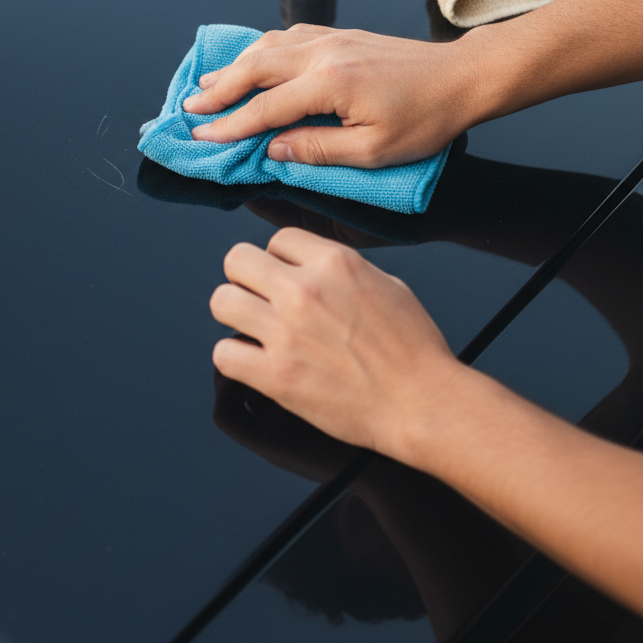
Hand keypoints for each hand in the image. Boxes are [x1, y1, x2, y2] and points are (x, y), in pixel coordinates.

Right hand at [182, 24, 474, 167]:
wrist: (461, 77)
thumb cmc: (425, 119)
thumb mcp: (373, 151)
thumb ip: (317, 150)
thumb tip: (272, 150)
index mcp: (330, 84)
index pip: (264, 108)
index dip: (229, 125)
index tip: (202, 136)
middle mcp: (323, 54)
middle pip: (254, 69)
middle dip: (217, 90)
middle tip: (189, 108)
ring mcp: (330, 39)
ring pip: (266, 47)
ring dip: (233, 66)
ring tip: (207, 84)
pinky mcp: (339, 35)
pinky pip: (286, 36)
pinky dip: (259, 49)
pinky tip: (250, 61)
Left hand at [210, 227, 461, 459]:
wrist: (422, 403)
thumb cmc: (413, 350)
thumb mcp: (386, 284)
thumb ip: (339, 269)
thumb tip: (310, 267)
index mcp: (334, 262)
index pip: (277, 240)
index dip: (281, 260)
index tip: (287, 278)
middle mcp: (303, 290)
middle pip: (237, 260)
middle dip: (247, 279)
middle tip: (261, 299)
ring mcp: (285, 332)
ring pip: (220, 301)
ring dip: (234, 314)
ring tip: (253, 328)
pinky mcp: (275, 375)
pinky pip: (224, 353)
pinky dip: (235, 357)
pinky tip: (254, 361)